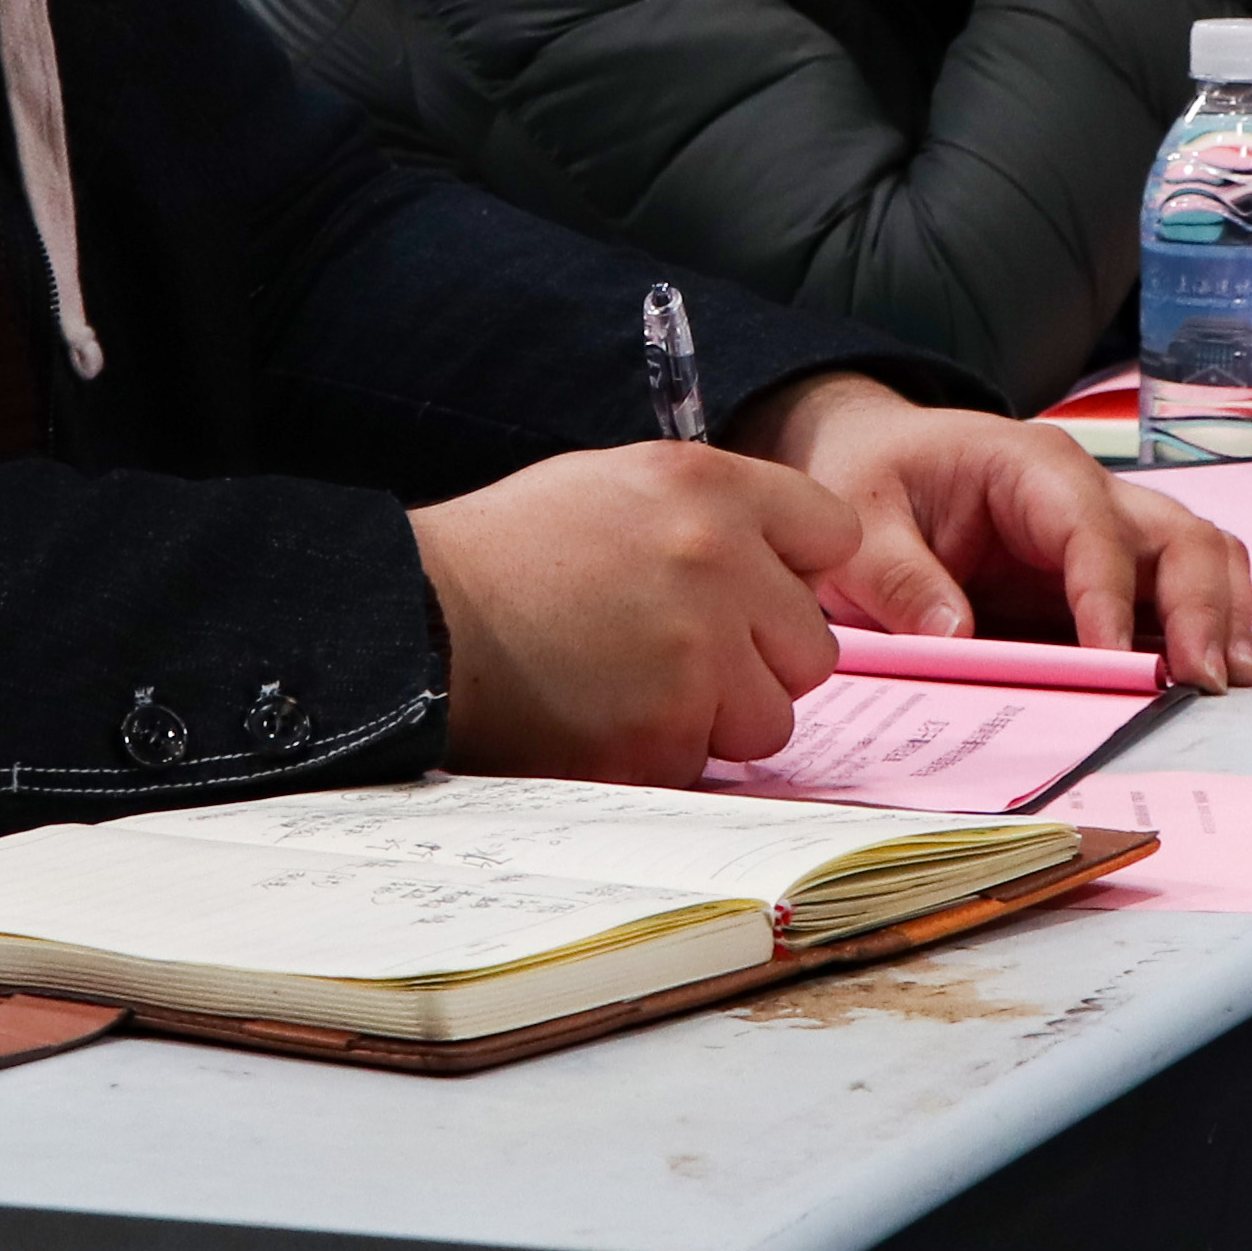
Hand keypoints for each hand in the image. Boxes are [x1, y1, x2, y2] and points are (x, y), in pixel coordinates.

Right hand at [411, 443, 860, 781]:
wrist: (418, 619)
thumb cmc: (509, 554)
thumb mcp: (615, 486)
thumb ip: (713, 517)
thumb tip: (786, 568)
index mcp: (708, 487)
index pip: (832, 532)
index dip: (794, 571)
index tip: (756, 592)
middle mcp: (717, 561)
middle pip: (814, 645)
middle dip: (759, 661)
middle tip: (684, 657)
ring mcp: (696, 652)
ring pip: (772, 717)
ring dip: (717, 718)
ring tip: (638, 689)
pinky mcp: (664, 731)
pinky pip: (706, 764)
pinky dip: (663, 755)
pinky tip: (605, 718)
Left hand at [729, 372, 1251, 689]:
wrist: (878, 454)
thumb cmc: (874, 477)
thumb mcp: (860, 522)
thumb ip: (897, 577)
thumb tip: (954, 637)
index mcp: (1031, 466)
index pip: (1092, 531)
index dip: (1108, 598)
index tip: (1113, 663)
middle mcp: (1091, 491)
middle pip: (1177, 536)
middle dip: (1200, 608)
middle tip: (1202, 682)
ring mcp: (1111, 528)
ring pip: (1199, 556)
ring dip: (1222, 616)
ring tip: (1229, 684)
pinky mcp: (1113, 569)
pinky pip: (1181, 586)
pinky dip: (1207, 625)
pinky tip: (1212, 675)